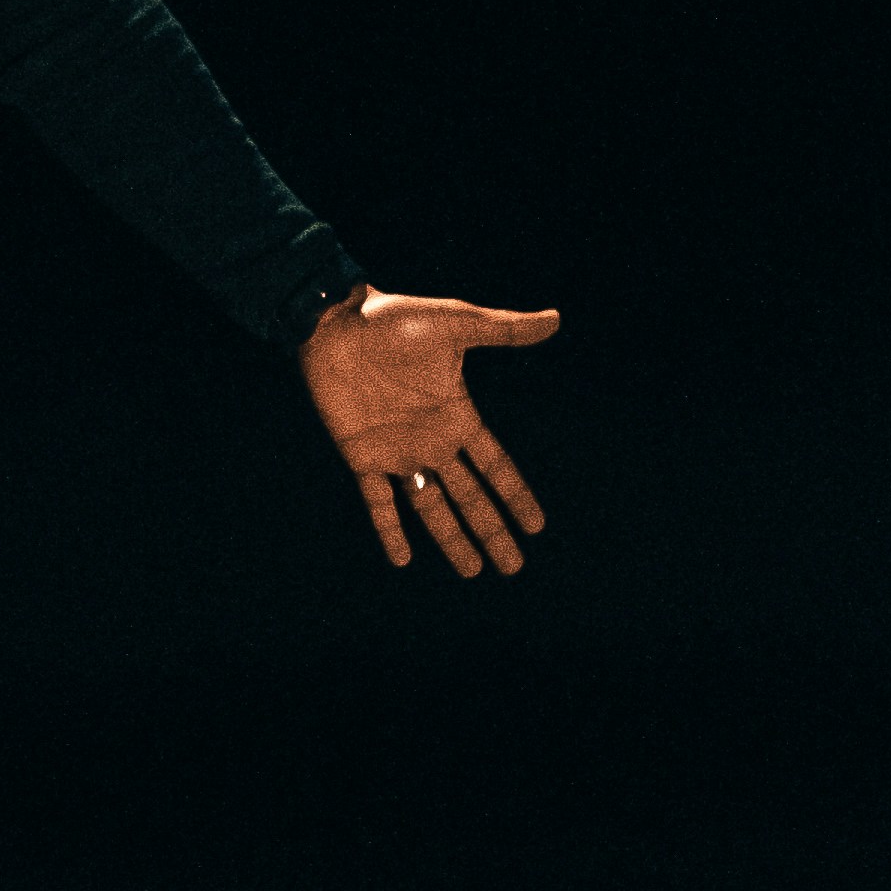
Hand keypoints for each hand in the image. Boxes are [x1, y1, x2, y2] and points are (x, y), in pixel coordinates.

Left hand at [298, 288, 557, 577]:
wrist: (335, 325)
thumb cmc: (395, 319)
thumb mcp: (456, 324)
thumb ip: (503, 330)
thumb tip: (555, 319)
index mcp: (457, 416)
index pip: (495, 467)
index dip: (515, 496)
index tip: (537, 527)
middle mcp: (431, 441)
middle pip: (469, 497)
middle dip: (491, 531)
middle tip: (513, 567)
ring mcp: (397, 452)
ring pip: (431, 507)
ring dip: (451, 539)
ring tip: (473, 571)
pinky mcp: (361, 457)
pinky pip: (378, 503)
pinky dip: (389, 531)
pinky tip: (402, 560)